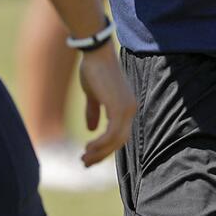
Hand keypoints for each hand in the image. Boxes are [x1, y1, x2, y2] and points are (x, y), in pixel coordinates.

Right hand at [75, 44, 136, 166]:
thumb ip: (94, 111)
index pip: (120, 135)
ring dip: (99, 152)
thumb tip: (91, 129)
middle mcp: (131, 109)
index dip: (106, 148)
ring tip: (84, 158)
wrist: (96, 52)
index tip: (90, 155)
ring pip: (116, 141)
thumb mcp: (93, 94)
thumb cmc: (93, 69)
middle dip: (102, 154)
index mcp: (126, 106)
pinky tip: (88, 147)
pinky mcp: (119, 107)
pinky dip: (100, 144)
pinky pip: (112, 134)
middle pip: (120, 142)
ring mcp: (127, 109)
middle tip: (85, 163)